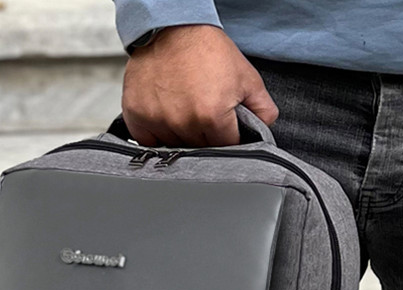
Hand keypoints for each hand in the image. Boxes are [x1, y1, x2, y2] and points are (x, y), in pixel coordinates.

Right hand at [121, 24, 278, 146]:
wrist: (171, 27)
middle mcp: (183, 122)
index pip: (226, 148)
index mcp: (212, 117)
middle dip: (205, 136)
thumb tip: (265, 131)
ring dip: (180, 135)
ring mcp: (158, 120)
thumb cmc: (206, 50)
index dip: (227, 136)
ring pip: (175, 147)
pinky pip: (148, 141)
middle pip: (199, 150)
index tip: (223, 124)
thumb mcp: (246, 77)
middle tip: (202, 110)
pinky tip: (164, 114)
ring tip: (183, 108)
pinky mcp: (137, 116)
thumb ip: (263, 110)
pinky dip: (156, 133)